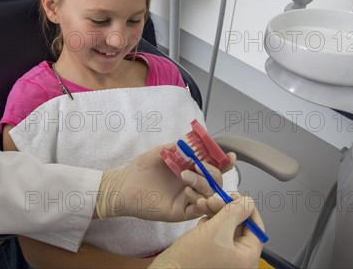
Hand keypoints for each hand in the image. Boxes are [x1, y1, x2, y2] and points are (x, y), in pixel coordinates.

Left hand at [95, 143, 223, 221]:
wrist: (123, 186)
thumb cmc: (140, 170)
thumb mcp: (160, 152)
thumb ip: (178, 147)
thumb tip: (194, 141)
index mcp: (190, 169)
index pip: (213, 166)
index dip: (224, 162)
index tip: (229, 156)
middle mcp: (192, 184)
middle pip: (216, 181)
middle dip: (211, 172)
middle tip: (197, 166)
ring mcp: (188, 199)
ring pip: (209, 195)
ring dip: (203, 185)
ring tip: (186, 178)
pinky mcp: (181, 212)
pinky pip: (198, 210)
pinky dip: (199, 202)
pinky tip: (190, 194)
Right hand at [149, 195, 264, 268]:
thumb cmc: (192, 258)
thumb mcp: (217, 229)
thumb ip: (235, 212)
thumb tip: (249, 203)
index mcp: (247, 258)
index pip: (256, 230)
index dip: (247, 210)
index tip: (238, 197)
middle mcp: (238, 260)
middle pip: (240, 226)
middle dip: (226, 209)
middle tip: (215, 198)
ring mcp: (225, 257)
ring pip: (227, 227)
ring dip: (216, 212)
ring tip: (203, 203)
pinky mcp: (212, 254)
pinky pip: (217, 233)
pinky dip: (210, 222)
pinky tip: (201, 216)